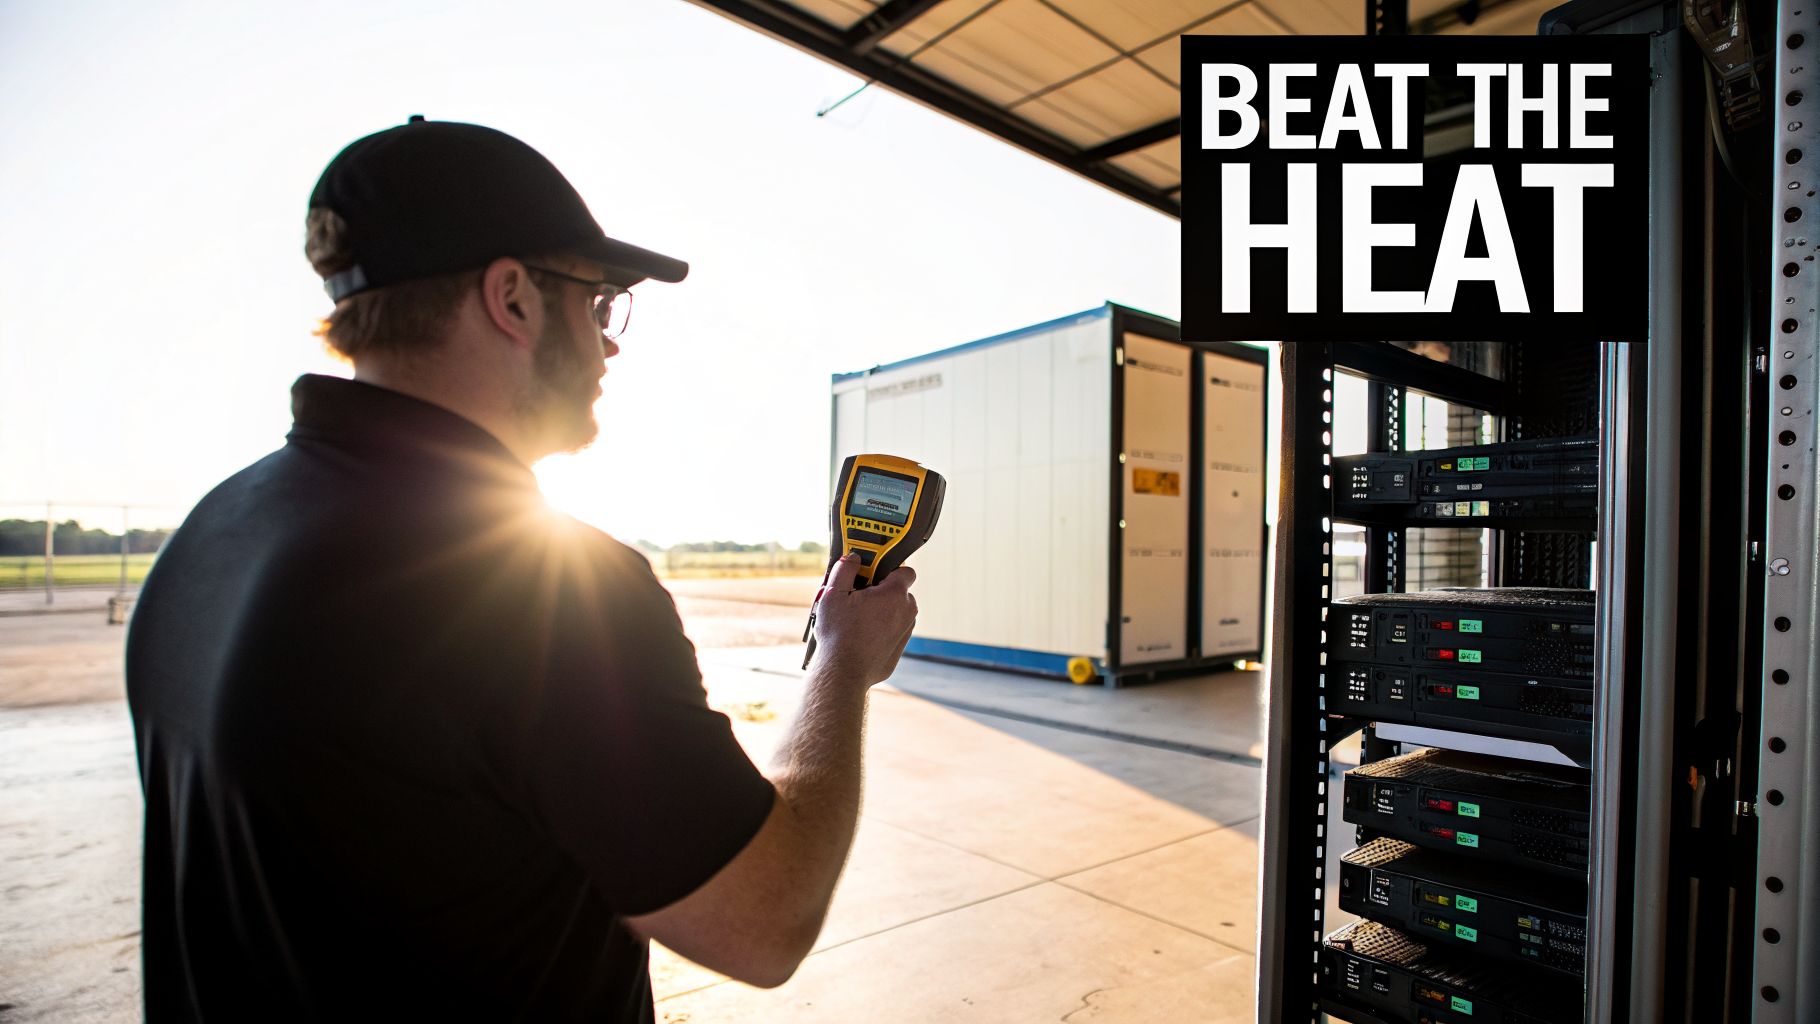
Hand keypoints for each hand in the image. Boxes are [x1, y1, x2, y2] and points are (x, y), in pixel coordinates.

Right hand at [810, 553, 917, 686]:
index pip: (905, 571)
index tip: (872, 572)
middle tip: (858, 596)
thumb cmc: (838, 634)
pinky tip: (860, 635)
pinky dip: (881, 630)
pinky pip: (892, 632)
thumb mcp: (832, 593)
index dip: (889, 569)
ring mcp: (905, 633)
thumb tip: (852, 558)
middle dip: (882, 591)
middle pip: (899, 592)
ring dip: (882, 611)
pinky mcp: (898, 650)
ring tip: (856, 618)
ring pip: (896, 613)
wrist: (842, 673)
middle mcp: (907, 612)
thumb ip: (844, 569)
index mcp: (895, 594)